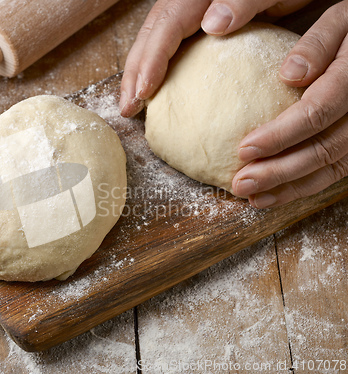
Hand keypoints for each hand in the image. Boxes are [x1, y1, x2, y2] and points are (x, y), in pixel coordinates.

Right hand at [119, 0, 311, 116]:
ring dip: (139, 73)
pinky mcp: (196, 22)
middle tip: (125, 108)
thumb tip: (211, 24)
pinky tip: (154, 89)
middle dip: (134, 73)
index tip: (143, 92)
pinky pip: (168, 45)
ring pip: (154, 40)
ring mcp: (190, 11)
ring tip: (131, 104)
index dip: (151, 60)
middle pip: (150, 35)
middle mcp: (188, 2)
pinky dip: (156, 68)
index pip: (167, 26)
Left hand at [232, 0, 347, 207]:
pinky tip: (271, 196)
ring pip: (331, 166)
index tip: (244, 149)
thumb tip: (289, 73)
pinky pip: (334, 170)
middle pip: (324, 147)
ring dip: (288, 186)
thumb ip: (317, 42)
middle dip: (279, 170)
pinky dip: (302, 187)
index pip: (318, 111)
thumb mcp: (339, 20)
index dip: (281, 134)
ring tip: (251, 196)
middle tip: (241, 183)